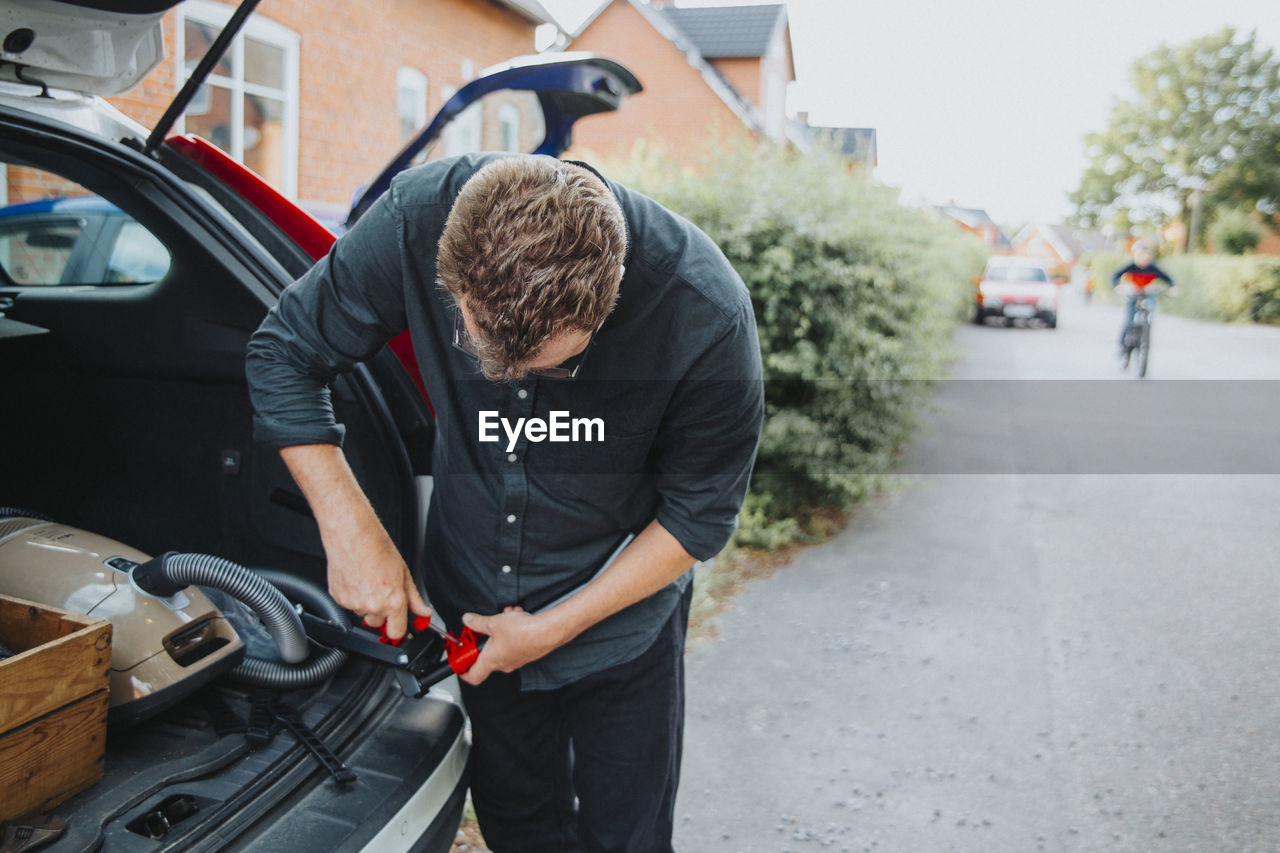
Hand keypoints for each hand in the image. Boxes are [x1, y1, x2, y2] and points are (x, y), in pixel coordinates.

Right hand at [323, 516, 431, 641]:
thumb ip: (414, 598)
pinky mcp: (339, 598)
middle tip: (382, 591)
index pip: (397, 632)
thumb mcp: (404, 573)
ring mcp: (354, 604)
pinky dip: (353, 596)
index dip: (398, 628)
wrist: (353, 536)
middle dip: (382, 612)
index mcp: (393, 602)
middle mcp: (373, 606)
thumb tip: (424, 612)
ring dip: (366, 603)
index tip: (398, 623)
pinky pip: (348, 605)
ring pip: (363, 613)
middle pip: (378, 623)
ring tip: (368, 581)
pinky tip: (357, 579)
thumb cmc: (377, 548)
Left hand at [457, 607, 564, 685]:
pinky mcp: (526, 654)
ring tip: (503, 617)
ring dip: (499, 632)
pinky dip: (511, 631)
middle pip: (486, 658)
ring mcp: (516, 660)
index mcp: (491, 661)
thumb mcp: (493, 622)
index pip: (472, 676)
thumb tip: (468, 620)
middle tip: (479, 631)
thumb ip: (478, 622)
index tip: (458, 664)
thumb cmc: (523, 632)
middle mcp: (503, 664)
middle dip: (482, 641)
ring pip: (501, 647)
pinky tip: (515, 618)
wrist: (547, 632)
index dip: (462, 672)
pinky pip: (513, 644)